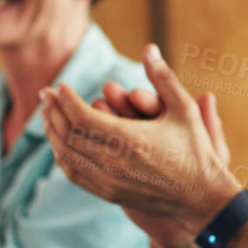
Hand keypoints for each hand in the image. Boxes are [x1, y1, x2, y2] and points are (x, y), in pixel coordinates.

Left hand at [41, 44, 240, 247]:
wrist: (202, 199)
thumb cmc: (196, 150)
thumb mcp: (185, 109)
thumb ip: (163, 77)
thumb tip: (149, 48)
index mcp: (130, 139)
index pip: (80, 116)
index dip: (66, 99)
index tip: (61, 86)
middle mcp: (114, 163)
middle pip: (67, 134)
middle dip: (52, 111)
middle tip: (45, 94)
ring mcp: (109, 181)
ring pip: (66, 156)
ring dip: (52, 133)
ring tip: (47, 115)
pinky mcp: (108, 194)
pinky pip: (74, 174)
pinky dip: (62, 155)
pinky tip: (60, 141)